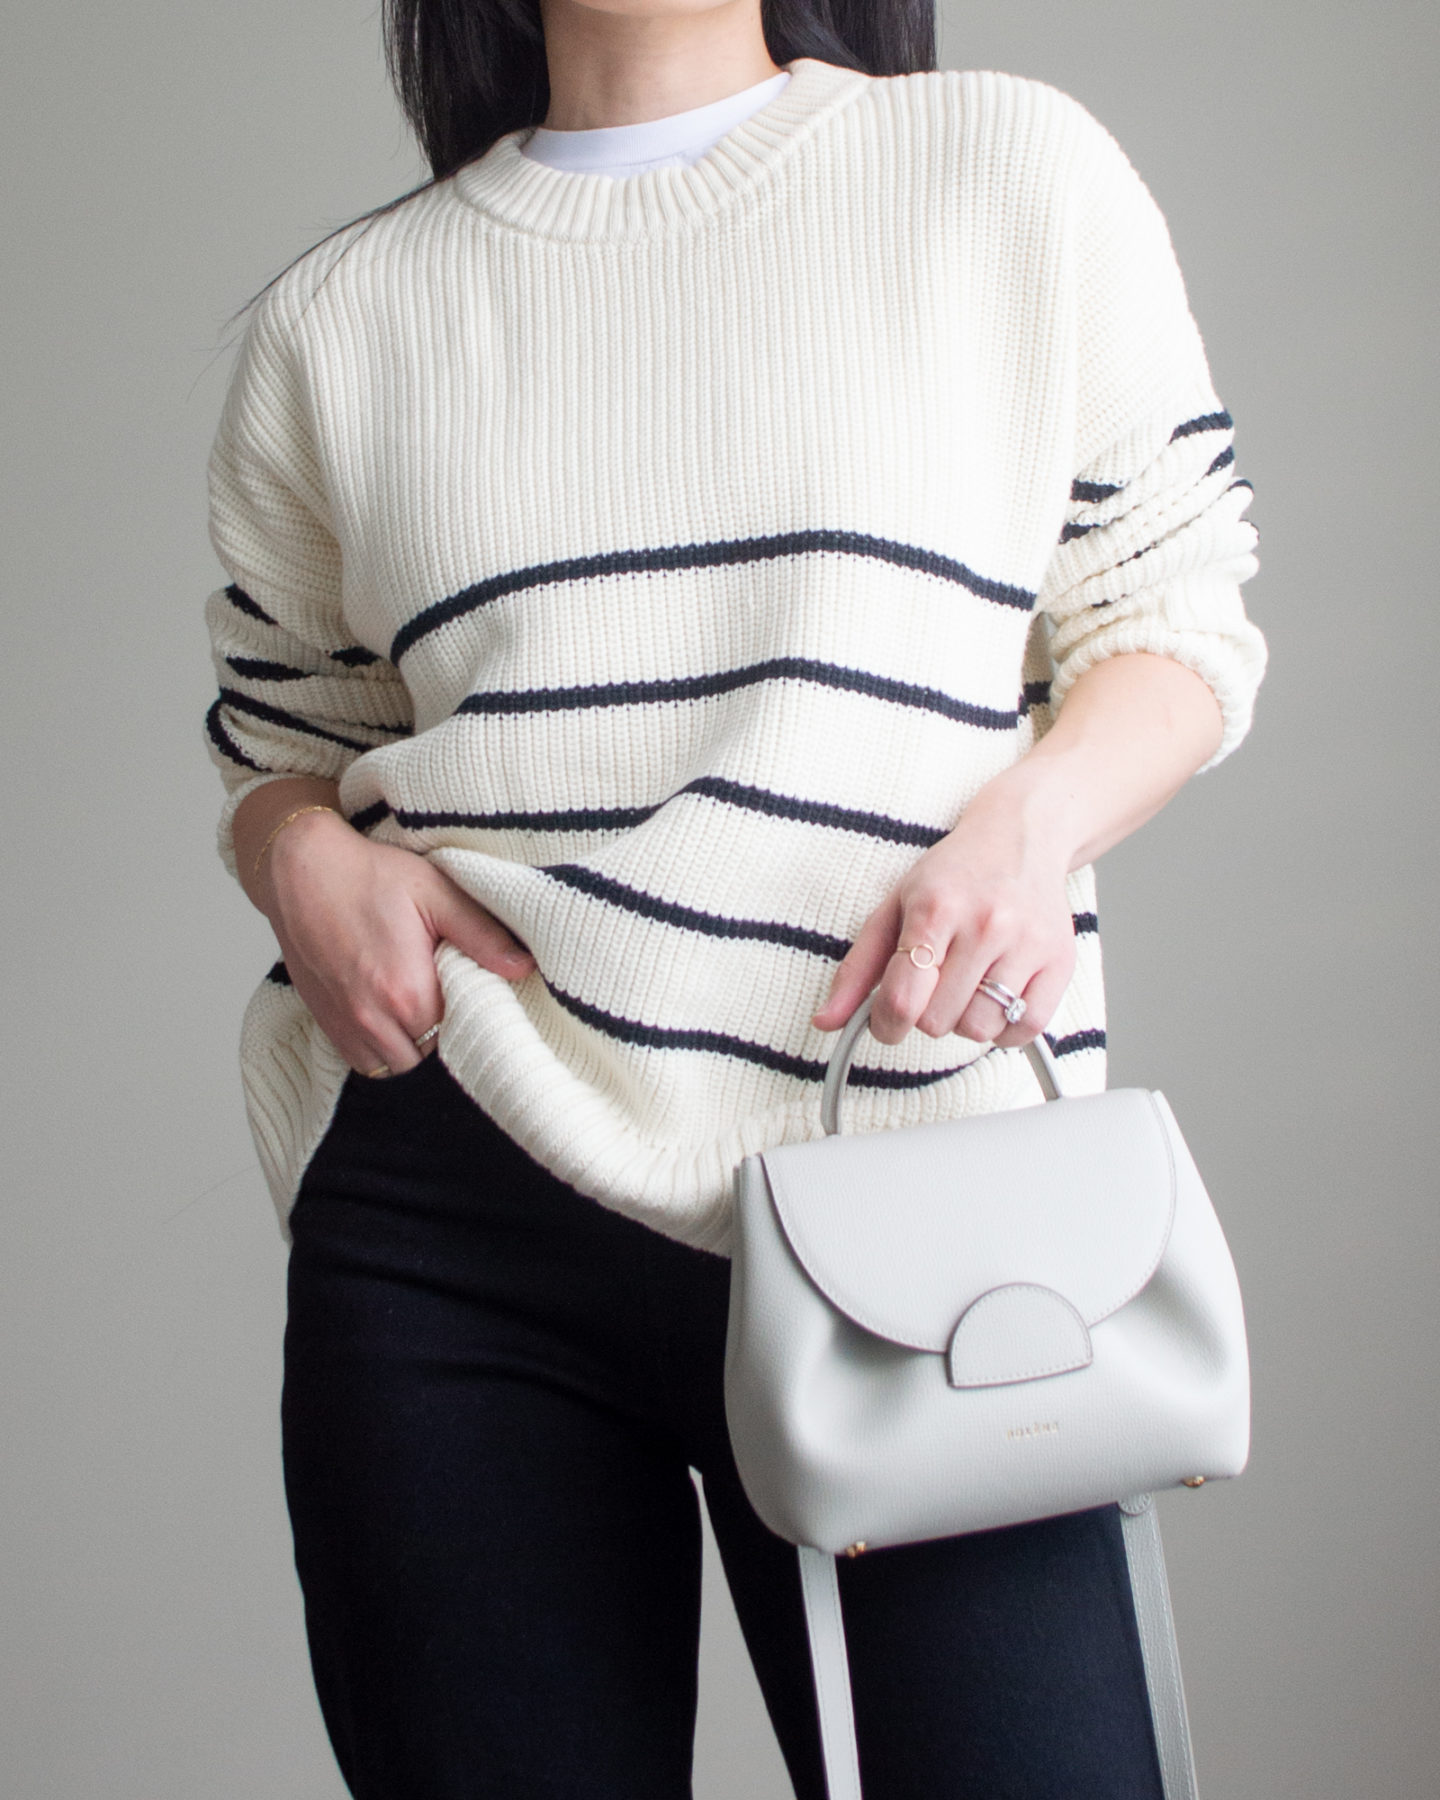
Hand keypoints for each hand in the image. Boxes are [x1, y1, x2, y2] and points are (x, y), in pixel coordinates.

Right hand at [255, 806, 534, 1076]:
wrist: (299, 870)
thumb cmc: (368, 875)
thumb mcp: (435, 892)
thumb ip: (481, 934)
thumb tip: (523, 967)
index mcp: (408, 992)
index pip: (461, 1034)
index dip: (474, 1015)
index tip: (476, 992)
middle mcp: (373, 1019)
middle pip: (428, 1057)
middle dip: (445, 1036)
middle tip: (450, 996)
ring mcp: (346, 1026)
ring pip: (395, 1068)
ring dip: (413, 1047)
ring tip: (421, 1007)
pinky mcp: (326, 1024)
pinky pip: (363, 1063)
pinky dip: (383, 1050)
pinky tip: (393, 1016)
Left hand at [810, 774, 1077, 1050]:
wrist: (1021, 836)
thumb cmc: (955, 872)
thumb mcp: (894, 906)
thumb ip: (857, 968)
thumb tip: (826, 1021)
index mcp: (935, 909)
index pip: (904, 999)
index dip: (886, 1025)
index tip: (887, 1022)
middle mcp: (985, 925)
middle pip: (938, 1021)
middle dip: (926, 1013)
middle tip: (934, 983)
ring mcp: (1027, 944)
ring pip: (980, 1029)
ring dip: (965, 1021)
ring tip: (966, 986)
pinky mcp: (1059, 961)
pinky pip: (1025, 1027)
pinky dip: (1005, 1028)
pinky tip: (996, 999)